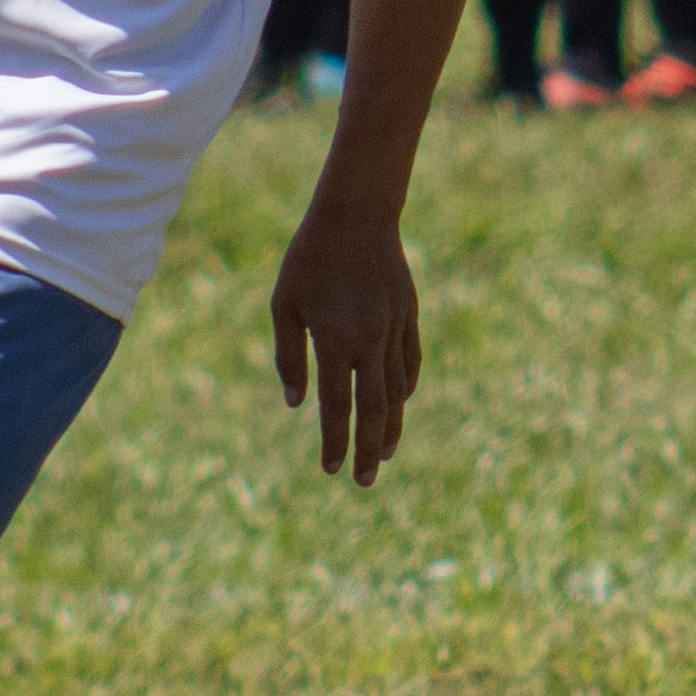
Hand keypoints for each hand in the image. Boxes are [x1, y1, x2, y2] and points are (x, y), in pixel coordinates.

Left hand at [271, 202, 421, 486]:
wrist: (356, 214)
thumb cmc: (309, 258)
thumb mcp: (284, 304)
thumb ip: (289, 356)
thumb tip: (296, 403)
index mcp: (335, 340)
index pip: (337, 407)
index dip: (334, 441)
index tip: (331, 469)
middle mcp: (370, 341)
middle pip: (374, 410)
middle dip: (368, 450)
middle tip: (363, 481)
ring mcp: (394, 329)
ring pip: (398, 392)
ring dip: (390, 427)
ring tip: (383, 454)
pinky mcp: (409, 316)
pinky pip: (410, 362)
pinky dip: (404, 389)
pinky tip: (397, 405)